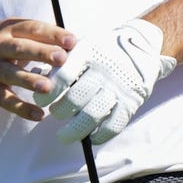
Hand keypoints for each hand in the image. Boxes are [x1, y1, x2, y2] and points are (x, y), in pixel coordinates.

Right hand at [0, 19, 74, 121]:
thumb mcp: (13, 33)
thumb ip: (38, 37)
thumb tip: (73, 44)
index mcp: (8, 29)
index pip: (31, 28)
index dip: (52, 34)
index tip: (72, 41)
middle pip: (20, 48)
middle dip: (41, 52)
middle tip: (61, 58)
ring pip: (10, 75)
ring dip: (29, 80)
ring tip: (48, 87)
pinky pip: (5, 100)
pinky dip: (21, 108)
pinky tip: (38, 114)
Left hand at [33, 19, 176, 143]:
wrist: (142, 45)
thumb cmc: (104, 48)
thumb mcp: (85, 45)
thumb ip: (65, 61)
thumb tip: (41, 80)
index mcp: (88, 52)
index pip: (63, 76)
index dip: (49, 92)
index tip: (40, 101)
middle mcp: (103, 70)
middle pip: (75, 98)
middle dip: (60, 111)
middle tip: (55, 114)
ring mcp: (118, 87)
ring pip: (91, 115)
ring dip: (74, 130)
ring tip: (64, 135)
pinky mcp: (131, 102)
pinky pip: (113, 126)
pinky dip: (99, 135)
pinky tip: (90, 137)